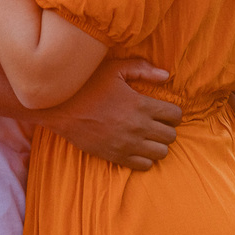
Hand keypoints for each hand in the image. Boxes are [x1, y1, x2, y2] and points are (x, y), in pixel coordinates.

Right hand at [37, 58, 181, 170]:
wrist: (60, 106)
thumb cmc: (87, 84)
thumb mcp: (114, 69)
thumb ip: (141, 69)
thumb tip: (165, 76)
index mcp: (141, 104)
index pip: (175, 115)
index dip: (172, 112)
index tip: (164, 110)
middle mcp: (138, 127)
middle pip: (171, 136)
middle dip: (167, 128)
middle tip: (155, 122)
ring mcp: (128, 144)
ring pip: (161, 152)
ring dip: (158, 144)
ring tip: (148, 136)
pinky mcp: (116, 156)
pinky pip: (144, 165)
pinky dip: (145, 158)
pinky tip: (136, 147)